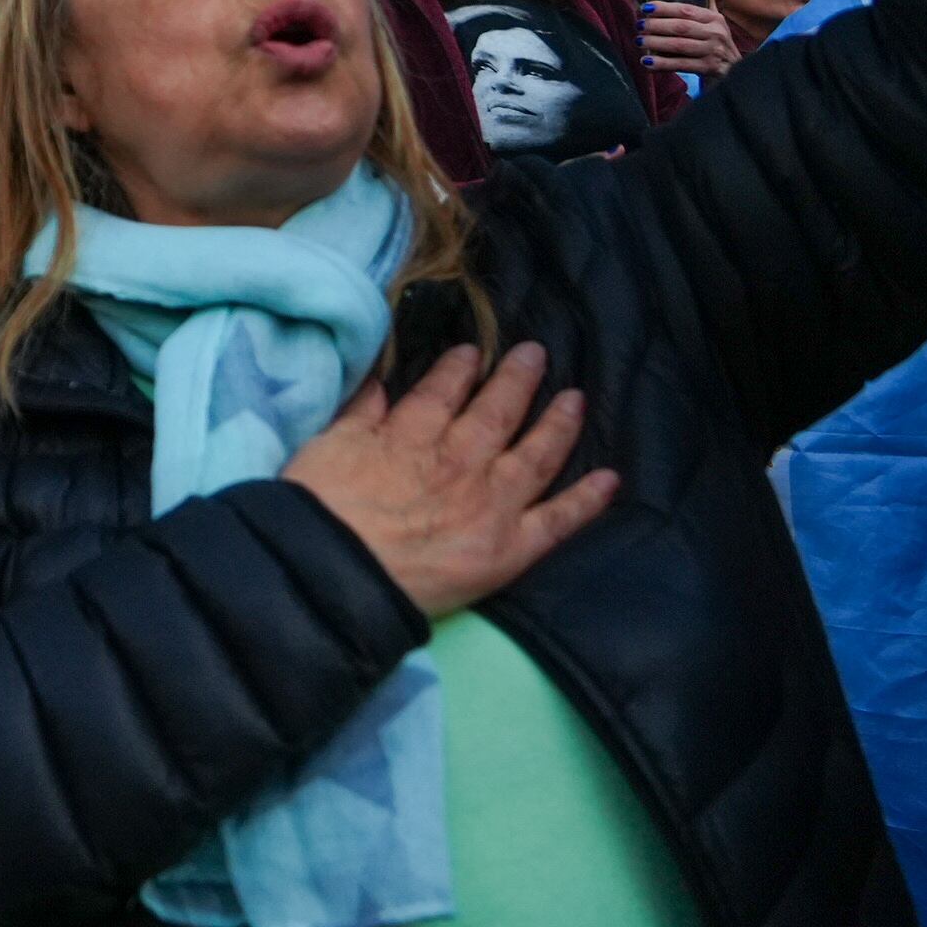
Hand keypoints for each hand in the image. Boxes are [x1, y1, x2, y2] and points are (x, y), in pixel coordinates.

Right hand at [282, 341, 618, 617]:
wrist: (331, 574)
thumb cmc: (318, 511)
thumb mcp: (326, 445)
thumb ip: (359, 413)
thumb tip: (380, 382)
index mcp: (413, 435)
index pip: (443, 391)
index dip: (460, 369)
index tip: (473, 352)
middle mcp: (460, 460)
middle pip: (497, 411)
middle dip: (518, 379)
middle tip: (536, 354)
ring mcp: (491, 503)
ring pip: (536, 454)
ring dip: (558, 423)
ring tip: (575, 398)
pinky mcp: (509, 549)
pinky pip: (556, 520)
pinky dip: (585, 500)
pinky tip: (609, 479)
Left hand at [636, 0, 739, 78]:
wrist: (736, 70)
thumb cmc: (718, 42)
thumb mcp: (716, 21)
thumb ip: (708, 0)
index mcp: (714, 18)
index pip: (686, 10)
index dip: (665, 8)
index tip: (646, 8)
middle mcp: (715, 33)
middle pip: (681, 27)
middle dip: (657, 25)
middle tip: (639, 26)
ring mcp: (712, 51)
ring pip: (679, 45)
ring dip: (656, 43)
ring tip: (640, 41)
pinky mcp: (708, 68)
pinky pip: (682, 64)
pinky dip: (663, 63)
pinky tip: (647, 62)